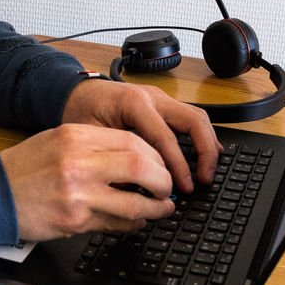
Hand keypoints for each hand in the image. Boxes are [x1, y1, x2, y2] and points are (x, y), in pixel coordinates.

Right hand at [0, 124, 178, 240]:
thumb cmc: (20, 170)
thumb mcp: (56, 143)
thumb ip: (93, 148)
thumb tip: (135, 159)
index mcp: (76, 137)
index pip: (133, 141)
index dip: (156, 157)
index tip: (161, 167)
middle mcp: (78, 161)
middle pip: (141, 167)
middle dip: (163, 181)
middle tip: (167, 189)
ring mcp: (77, 192)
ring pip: (134, 202)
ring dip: (155, 209)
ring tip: (160, 209)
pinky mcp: (73, 220)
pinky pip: (114, 224)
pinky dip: (131, 225)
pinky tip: (135, 222)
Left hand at [60, 78, 220, 192]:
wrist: (75, 94)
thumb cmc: (79, 113)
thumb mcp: (90, 138)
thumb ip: (113, 159)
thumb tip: (136, 190)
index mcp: (133, 103)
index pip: (166, 137)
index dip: (179, 166)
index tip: (184, 187)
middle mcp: (152, 97)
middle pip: (193, 120)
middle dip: (205, 152)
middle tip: (204, 180)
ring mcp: (160, 98)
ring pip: (197, 117)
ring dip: (208, 144)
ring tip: (208, 172)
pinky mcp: (162, 104)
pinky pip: (190, 117)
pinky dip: (202, 136)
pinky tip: (207, 154)